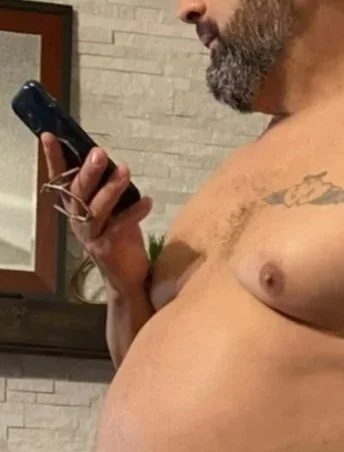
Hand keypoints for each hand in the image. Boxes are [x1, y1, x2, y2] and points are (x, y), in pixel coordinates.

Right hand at [40, 133, 152, 290]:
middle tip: (99, 153)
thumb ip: (106, 193)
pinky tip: (148, 201)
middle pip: (78, 192)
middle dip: (88, 171)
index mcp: (74, 208)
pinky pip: (120, 226)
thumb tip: (112, 164)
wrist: (127, 277)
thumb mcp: (111, 212)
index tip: (50, 136)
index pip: (61, 180)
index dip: (54, 159)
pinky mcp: (107, 247)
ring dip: (111, 188)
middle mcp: (78, 220)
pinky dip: (134, 212)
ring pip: (97, 208)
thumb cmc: (119, 239)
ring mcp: (91, 235)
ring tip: (125, 170)